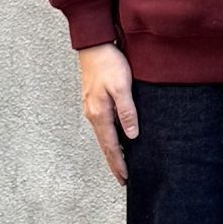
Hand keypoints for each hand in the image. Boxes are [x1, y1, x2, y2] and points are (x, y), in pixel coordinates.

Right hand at [79, 42, 137, 184]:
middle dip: (113, 162)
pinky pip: (101, 126)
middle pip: (104, 144)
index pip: (110, 146)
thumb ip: (127, 112)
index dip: (118, 163)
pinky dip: (108, 137)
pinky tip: (114, 138)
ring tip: (120, 164)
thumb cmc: (109, 63)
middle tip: (122, 179)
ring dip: (111, 151)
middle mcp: (92, 114)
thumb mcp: (122, 87)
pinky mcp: (93, 100)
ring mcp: (91, 107)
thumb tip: (131, 136)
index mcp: (99, 114)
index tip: (125, 178)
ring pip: (102, 136)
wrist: (94, 45)